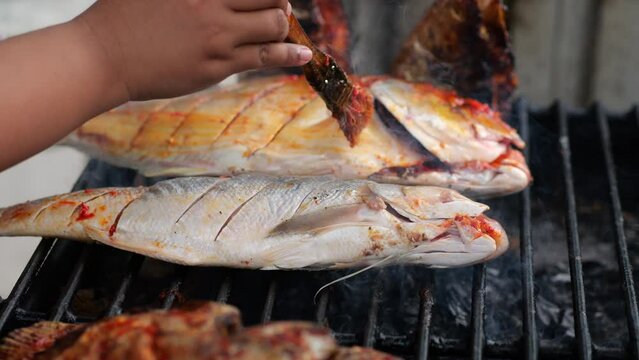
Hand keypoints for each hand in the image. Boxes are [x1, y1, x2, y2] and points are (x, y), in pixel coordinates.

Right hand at [75, 0, 310, 99]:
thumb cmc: (124, 15)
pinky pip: (265, 57)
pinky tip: (304, 54)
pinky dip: (290, 54)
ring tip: (281, 26)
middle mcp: (212, 2)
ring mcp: (217, 34)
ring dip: (282, 23)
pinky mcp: (219, 65)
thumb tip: (221, 0)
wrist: (104, 57)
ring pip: (273, 23)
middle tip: (277, 4)